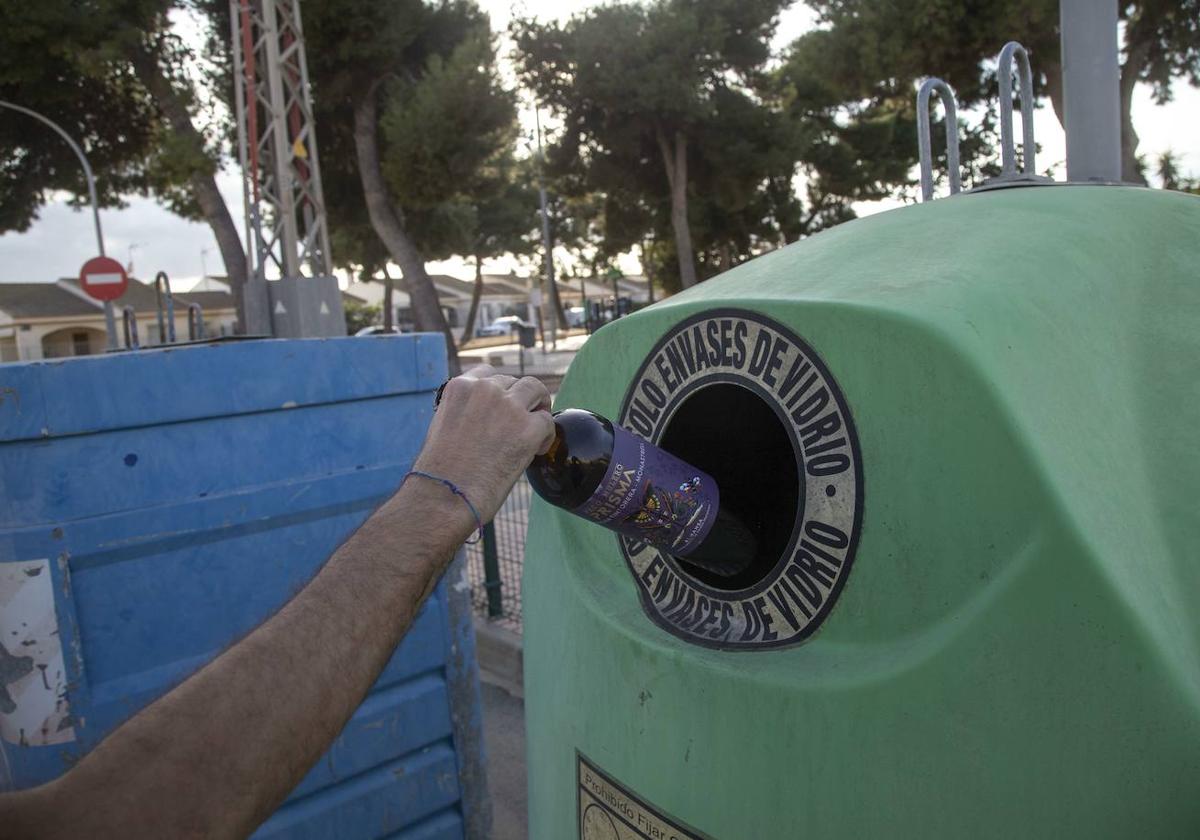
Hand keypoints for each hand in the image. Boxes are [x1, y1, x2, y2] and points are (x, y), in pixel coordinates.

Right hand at [412, 366, 554, 522]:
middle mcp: (485, 390)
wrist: (444, 496)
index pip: (487, 374)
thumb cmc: (439, 473)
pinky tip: (537, 450)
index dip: (499, 390)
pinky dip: (546, 436)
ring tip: (536, 429)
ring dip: (538, 406)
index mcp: (460, 388)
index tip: (502, 405)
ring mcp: (508, 406)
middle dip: (519, 400)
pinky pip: (547, 421)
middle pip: (514, 382)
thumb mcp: (441, 428)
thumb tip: (481, 420)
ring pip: (536, 390)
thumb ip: (462, 414)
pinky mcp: (528, 428)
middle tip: (521, 423)